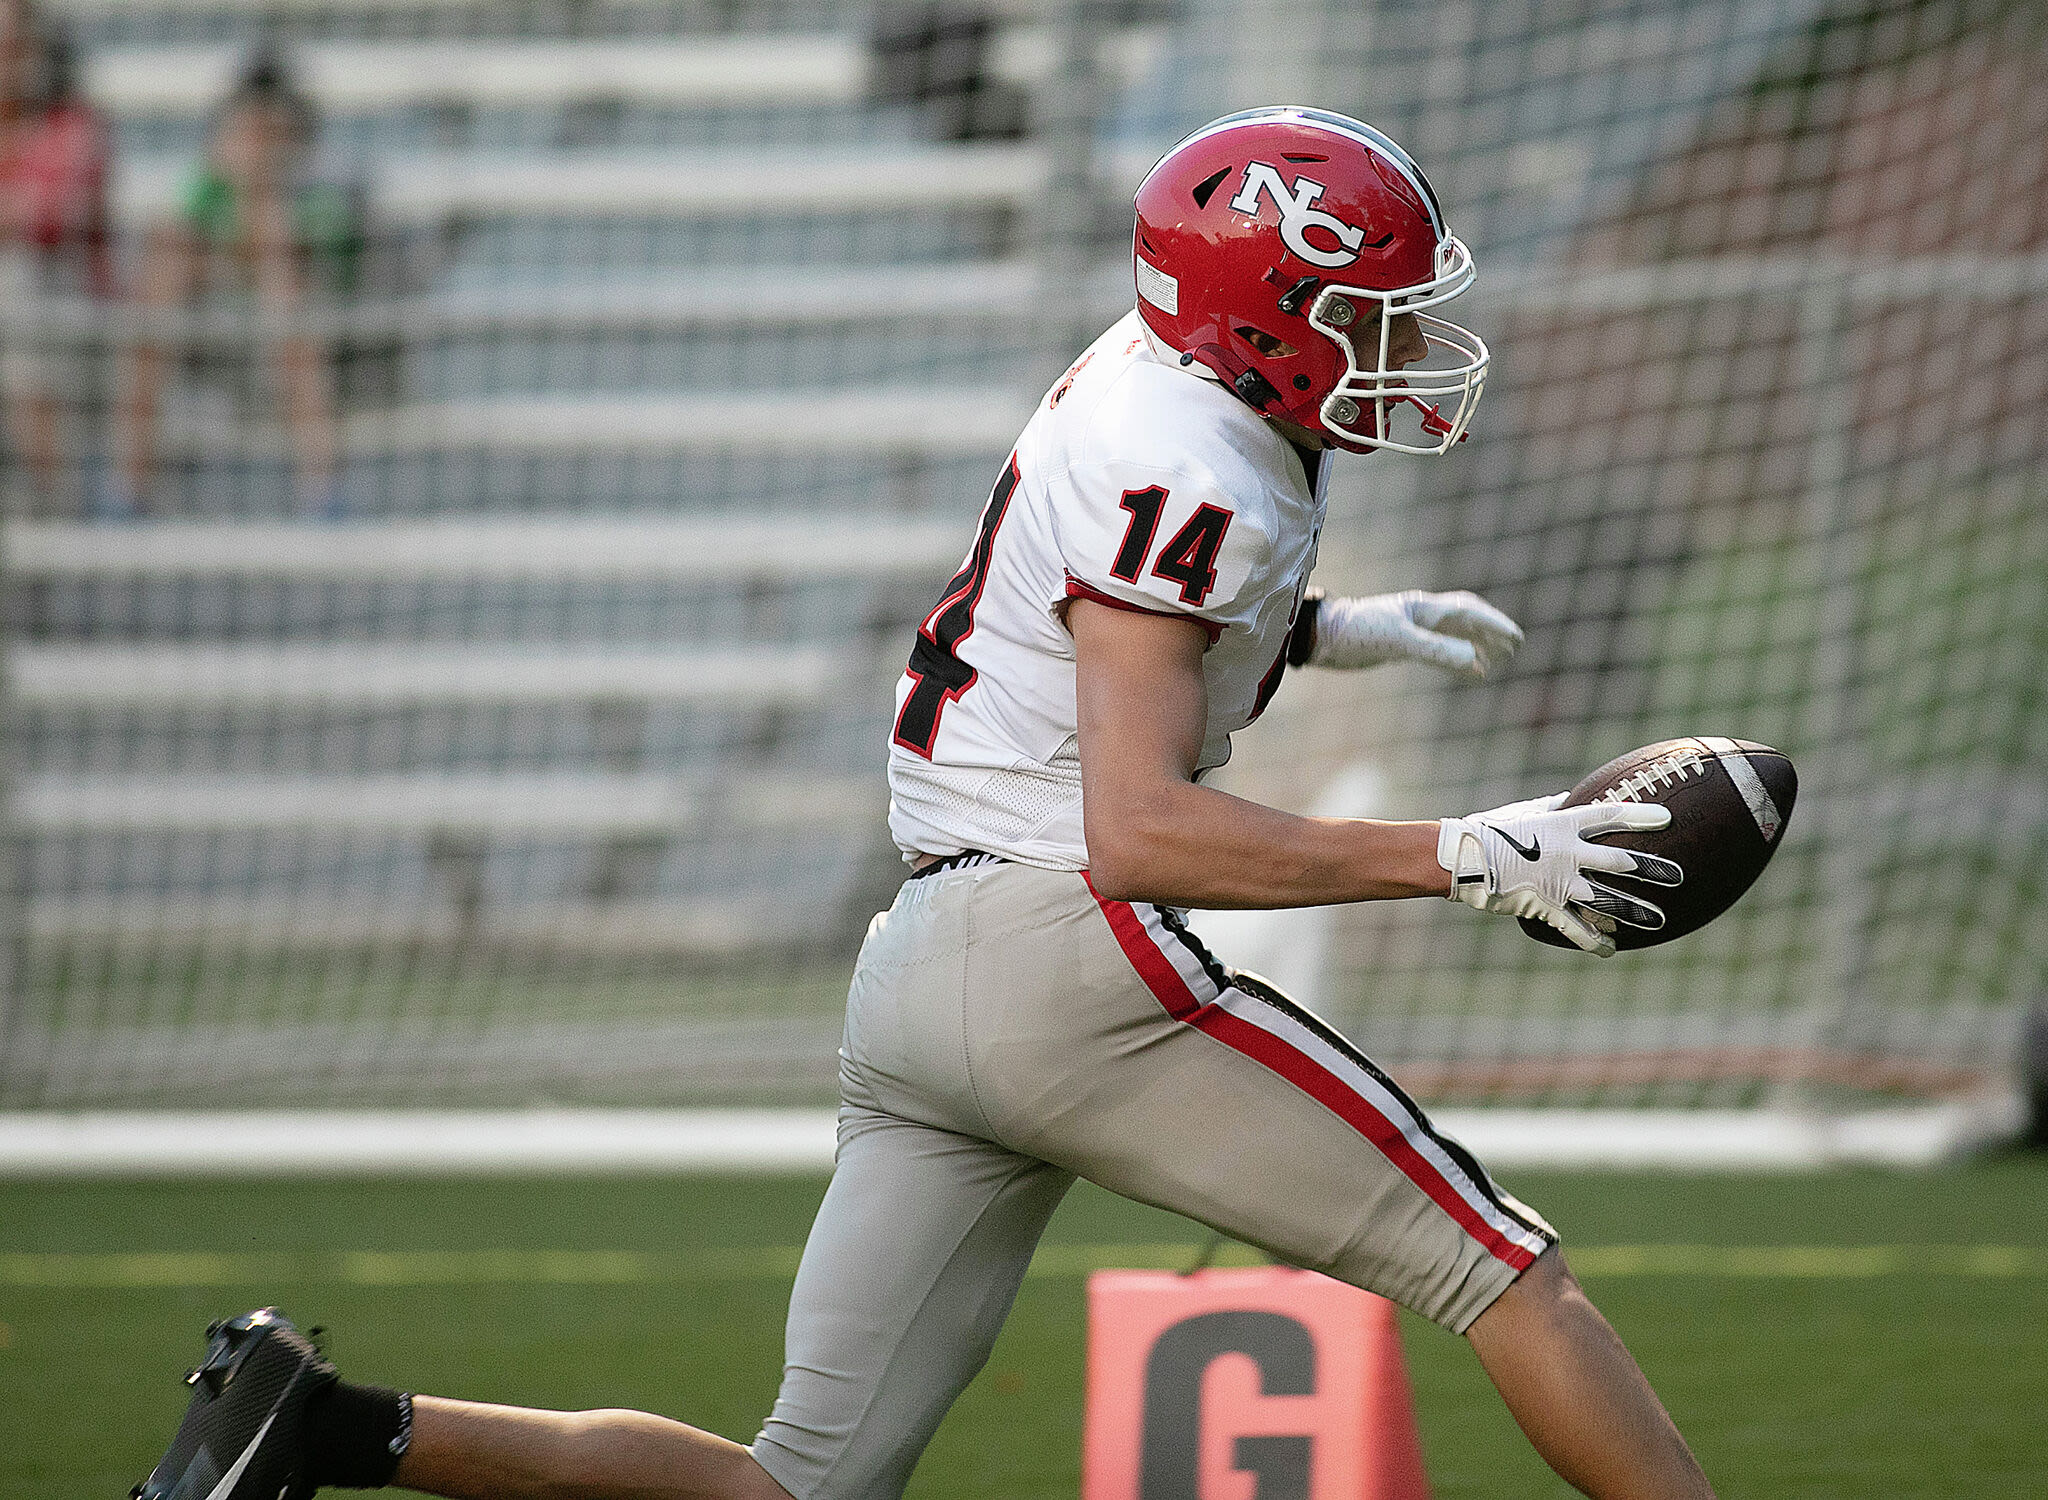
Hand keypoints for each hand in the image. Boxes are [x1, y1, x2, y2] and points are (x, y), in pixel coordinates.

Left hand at [1309, 589, 1522, 676]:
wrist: (1322, 637)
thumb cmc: (1357, 632)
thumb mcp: (1400, 642)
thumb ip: (1437, 651)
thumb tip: (1475, 659)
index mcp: (1424, 607)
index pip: (1469, 610)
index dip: (1494, 623)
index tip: (1516, 638)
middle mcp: (1421, 614)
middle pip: (1466, 618)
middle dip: (1491, 630)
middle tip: (1514, 644)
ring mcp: (1411, 628)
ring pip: (1453, 633)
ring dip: (1477, 643)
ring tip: (1497, 658)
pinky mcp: (1400, 643)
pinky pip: (1438, 648)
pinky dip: (1456, 657)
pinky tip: (1467, 670)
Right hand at [1437, 793, 1681, 955]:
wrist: (1465, 858)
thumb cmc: (1490, 829)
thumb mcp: (1524, 811)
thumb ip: (1552, 807)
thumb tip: (1571, 797)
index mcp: (1563, 825)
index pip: (1610, 816)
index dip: (1640, 816)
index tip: (1667, 818)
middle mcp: (1569, 854)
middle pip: (1620, 861)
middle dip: (1653, 870)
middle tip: (1678, 876)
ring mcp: (1560, 883)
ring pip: (1607, 900)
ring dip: (1635, 911)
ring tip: (1657, 920)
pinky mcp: (1547, 908)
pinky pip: (1577, 929)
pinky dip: (1595, 940)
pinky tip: (1611, 948)